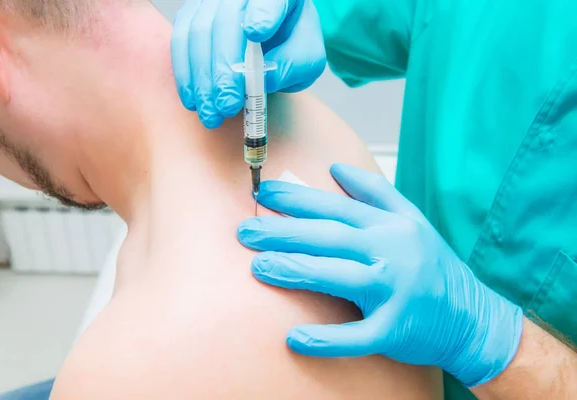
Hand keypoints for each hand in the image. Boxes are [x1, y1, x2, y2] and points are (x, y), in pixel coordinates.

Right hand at [171, 0, 325, 128]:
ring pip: (198, 33)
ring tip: (210, 113)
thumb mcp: (307, 60)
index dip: (261, 14)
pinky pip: (180, 41)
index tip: (256, 32)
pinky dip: (185, 74)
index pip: (269, 0)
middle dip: (224, 69)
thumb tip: (266, 79)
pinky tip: (194, 100)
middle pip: (226, 22)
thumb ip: (294, 66)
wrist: (274, 40)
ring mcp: (212, 2)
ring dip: (202, 79)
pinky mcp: (192, 15)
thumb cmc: (291, 48)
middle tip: (227, 106)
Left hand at [237, 163, 523, 387]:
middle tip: (246, 230)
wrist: (473, 316)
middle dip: (284, 232)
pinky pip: (357, 336)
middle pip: (331, 238)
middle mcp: (392, 253)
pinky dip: (327, 338)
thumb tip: (336, 167)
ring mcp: (395, 291)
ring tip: (259, 267)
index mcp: (391, 226)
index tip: (265, 193)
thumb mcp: (411, 219)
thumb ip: (375, 192)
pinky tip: (295, 338)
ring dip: (296, 272)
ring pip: (338, 277)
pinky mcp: (397, 329)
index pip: (337, 207)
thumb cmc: (433, 265)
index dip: (299, 199)